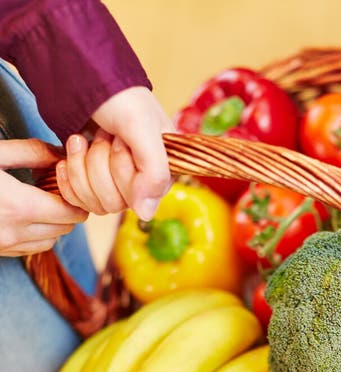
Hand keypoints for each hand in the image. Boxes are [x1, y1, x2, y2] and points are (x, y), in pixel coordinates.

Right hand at [0, 139, 87, 256]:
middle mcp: (15, 231)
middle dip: (67, 209)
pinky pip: (32, 248)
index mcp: (18, 205)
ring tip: (41, 202)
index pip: (71, 212)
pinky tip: (26, 216)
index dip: (77, 197)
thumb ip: (31, 152)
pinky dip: (37, 234)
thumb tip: (61, 154)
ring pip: (51, 241)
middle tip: (58, 189)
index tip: (71, 182)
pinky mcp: (0, 252)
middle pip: (65, 228)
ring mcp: (7, 245)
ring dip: (53, 224)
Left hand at [57, 87, 172, 219]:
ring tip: (83, 139)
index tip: (121, 141)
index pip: (139, 199)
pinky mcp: (88, 183)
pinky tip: (68, 155)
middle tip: (103, 136)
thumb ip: (154, 171)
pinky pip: (77, 201)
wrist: (83, 76)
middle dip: (99, 166)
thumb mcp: (142, 128)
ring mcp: (112, 184)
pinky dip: (68, 178)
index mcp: (160, 172)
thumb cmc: (118, 96)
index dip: (123, 171)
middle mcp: (139, 183)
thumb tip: (146, 213)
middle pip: (114, 204)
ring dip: (82, 168)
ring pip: (94, 204)